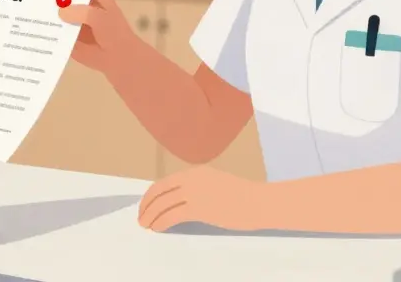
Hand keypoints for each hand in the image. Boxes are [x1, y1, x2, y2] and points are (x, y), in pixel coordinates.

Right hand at [33, 0, 143, 73]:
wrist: (117, 56)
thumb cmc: (114, 32)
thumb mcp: (103, 19)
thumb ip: (85, 13)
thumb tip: (61, 12)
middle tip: (27, 7)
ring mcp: (64, 12)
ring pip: (43, 6)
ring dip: (33, 12)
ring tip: (25, 22)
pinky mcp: (59, 29)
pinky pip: (44, 26)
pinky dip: (36, 30)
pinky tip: (30, 38)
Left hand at [138, 166, 265, 231]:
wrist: (259, 202)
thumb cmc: (243, 197)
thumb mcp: (216, 185)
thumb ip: (198, 189)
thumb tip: (180, 203)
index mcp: (195, 172)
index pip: (164, 183)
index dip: (151, 195)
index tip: (145, 206)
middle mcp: (191, 179)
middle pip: (159, 192)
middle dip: (146, 206)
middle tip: (141, 217)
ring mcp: (195, 192)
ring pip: (162, 204)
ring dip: (150, 216)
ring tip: (146, 225)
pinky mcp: (199, 207)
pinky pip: (172, 216)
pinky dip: (161, 222)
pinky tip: (157, 228)